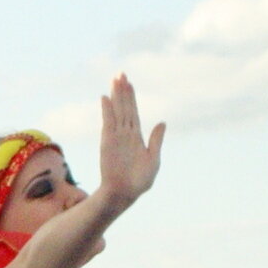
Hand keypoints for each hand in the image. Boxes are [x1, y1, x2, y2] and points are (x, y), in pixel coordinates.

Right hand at [98, 73, 165, 207]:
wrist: (124, 194)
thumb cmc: (139, 181)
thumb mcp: (154, 159)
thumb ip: (156, 140)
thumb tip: (162, 122)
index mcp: (136, 137)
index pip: (133, 112)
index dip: (131, 97)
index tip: (129, 83)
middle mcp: (125, 134)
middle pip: (124, 107)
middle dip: (123, 90)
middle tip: (120, 73)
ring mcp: (116, 137)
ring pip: (117, 111)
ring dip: (116, 95)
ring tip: (115, 79)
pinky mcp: (108, 142)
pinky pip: (108, 122)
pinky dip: (107, 110)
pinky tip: (105, 97)